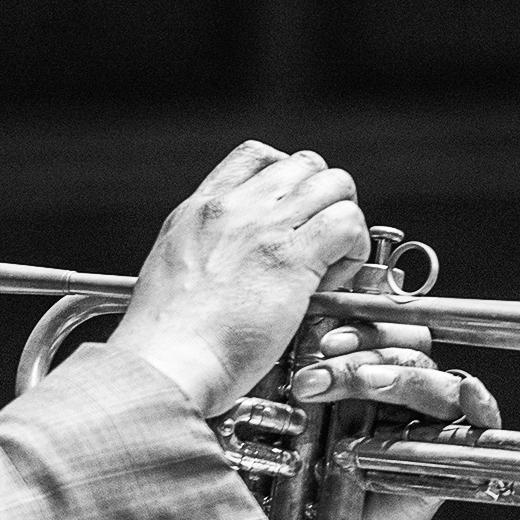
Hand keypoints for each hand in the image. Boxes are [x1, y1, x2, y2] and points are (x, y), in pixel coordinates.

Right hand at [109, 142, 367, 417]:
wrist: (165, 362)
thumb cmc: (165, 341)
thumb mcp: (171, 273)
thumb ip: (204, 254)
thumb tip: (231, 264)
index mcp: (200, 210)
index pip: (258, 156)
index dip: (288, 178)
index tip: (292, 216)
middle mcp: (234, 208)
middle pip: (305, 164)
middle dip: (322, 199)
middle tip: (319, 243)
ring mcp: (263, 228)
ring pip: (335, 185)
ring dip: (344, 220)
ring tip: (331, 263)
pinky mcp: (291, 258)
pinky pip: (347, 223)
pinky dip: (354, 248)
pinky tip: (336, 280)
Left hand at [273, 321, 502, 519]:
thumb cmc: (306, 481)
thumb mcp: (296, 430)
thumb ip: (300, 392)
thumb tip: (277, 354)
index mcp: (371, 375)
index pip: (382, 331)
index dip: (359, 330)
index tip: (323, 342)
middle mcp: (405, 393)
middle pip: (406, 352)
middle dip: (360, 361)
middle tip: (313, 382)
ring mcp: (430, 422)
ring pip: (434, 380)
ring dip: (394, 378)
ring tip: (352, 391)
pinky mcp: (448, 457)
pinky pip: (478, 422)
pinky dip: (480, 405)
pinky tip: (470, 398)